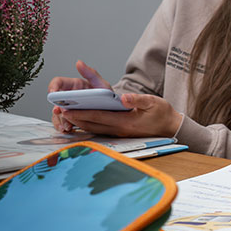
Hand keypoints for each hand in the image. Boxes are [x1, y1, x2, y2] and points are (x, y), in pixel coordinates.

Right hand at [49, 60, 112, 131]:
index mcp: (74, 85)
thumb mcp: (102, 84)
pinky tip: (69, 129)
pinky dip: (63, 125)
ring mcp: (69, 107)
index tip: (53, 93)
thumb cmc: (106, 94)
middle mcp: (69, 96)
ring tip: (66, 125)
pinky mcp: (72, 118)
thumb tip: (79, 62)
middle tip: (60, 111)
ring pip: (58, 112)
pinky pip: (63, 121)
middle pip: (55, 99)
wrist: (114, 109)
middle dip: (55, 106)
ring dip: (59, 119)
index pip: (58, 82)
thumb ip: (91, 73)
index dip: (53, 87)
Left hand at [60, 93, 182, 137]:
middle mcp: (120, 130)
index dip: (82, 113)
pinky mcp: (120, 133)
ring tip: (65, 116)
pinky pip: (100, 130)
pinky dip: (89, 126)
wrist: (171, 127)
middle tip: (59, 112)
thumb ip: (138, 100)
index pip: (99, 117)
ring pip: (94, 129)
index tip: (67, 110)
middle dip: (75, 119)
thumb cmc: (163, 114)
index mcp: (126, 122)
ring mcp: (119, 133)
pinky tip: (81, 121)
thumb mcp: (154, 102)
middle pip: (92, 125)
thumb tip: (123, 97)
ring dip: (80, 123)